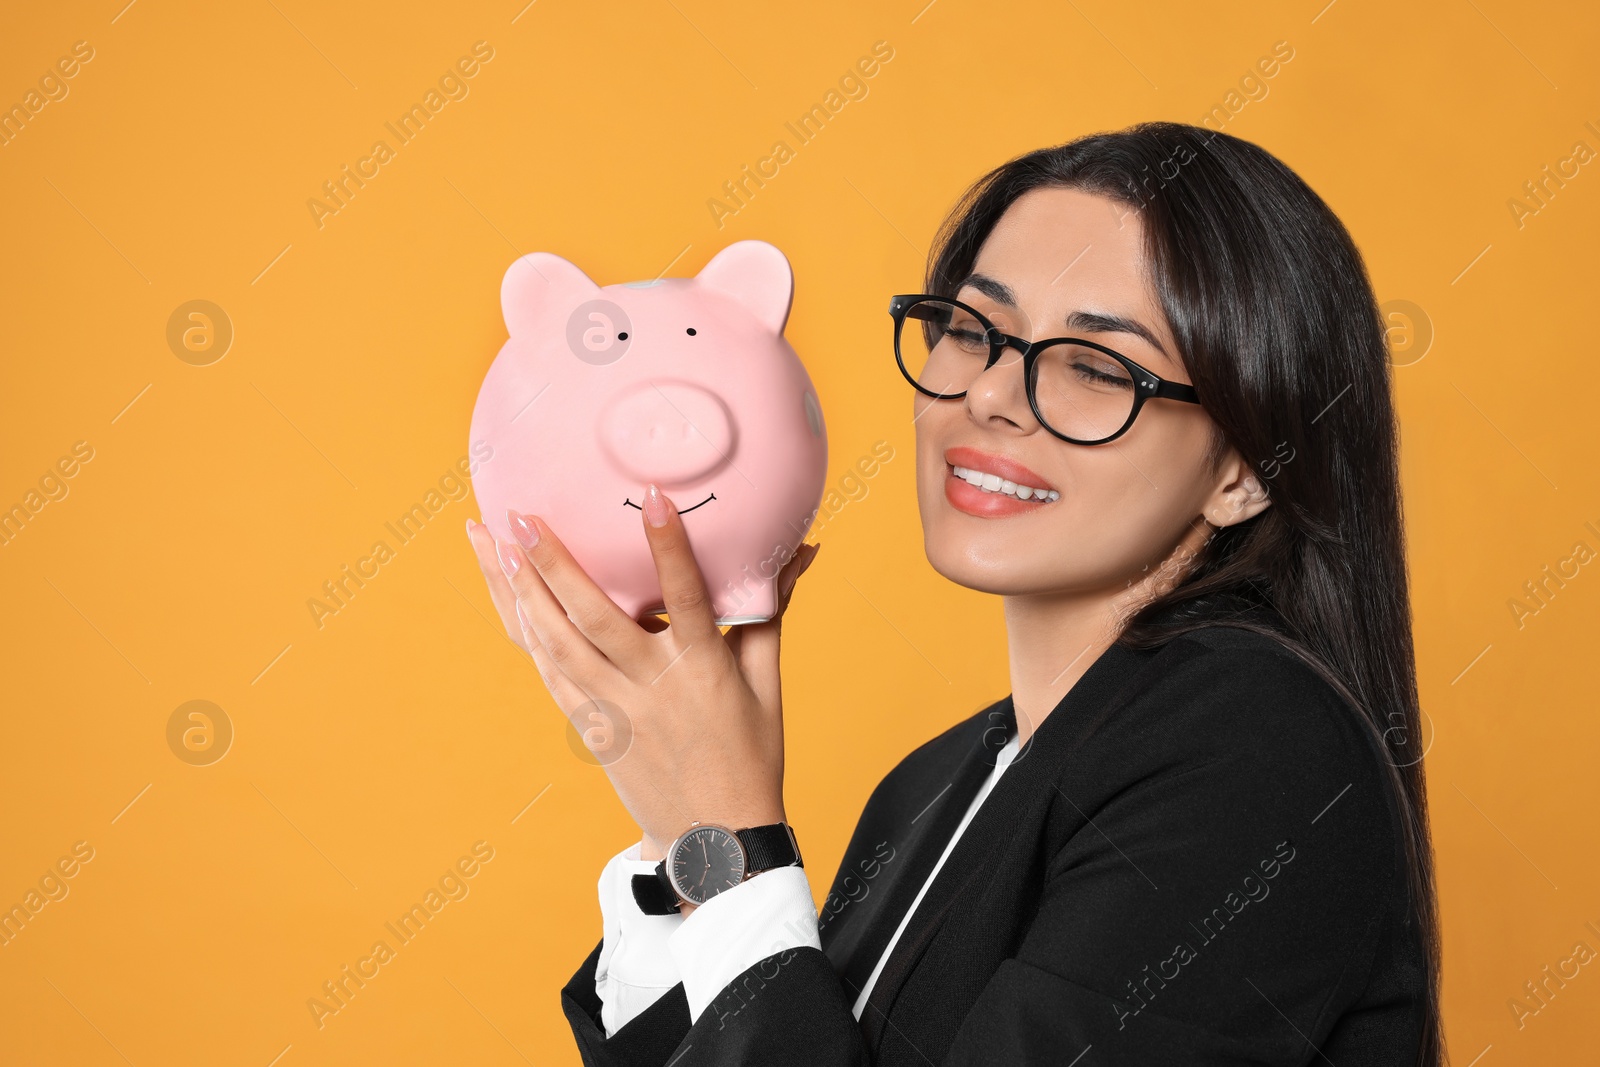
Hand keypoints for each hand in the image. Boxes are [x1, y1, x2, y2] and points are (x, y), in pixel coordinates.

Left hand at [464, 484, 820, 851]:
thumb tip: (799, 552)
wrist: (715, 840)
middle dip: (554, 565)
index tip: (650, 499)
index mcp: (704, 669)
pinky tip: (507, 599)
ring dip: (520, 592)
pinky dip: (527, 635)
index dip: (669, 548)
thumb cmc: (750, 755)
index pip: (687, 598)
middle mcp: (653, 687)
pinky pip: (550, 676)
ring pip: (556, 646)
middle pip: (595, 619)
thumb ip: (771, 611)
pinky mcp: (592, 730)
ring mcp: (615, 712)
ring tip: (491, 543)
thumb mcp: (767, 682)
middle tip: (522, 516)